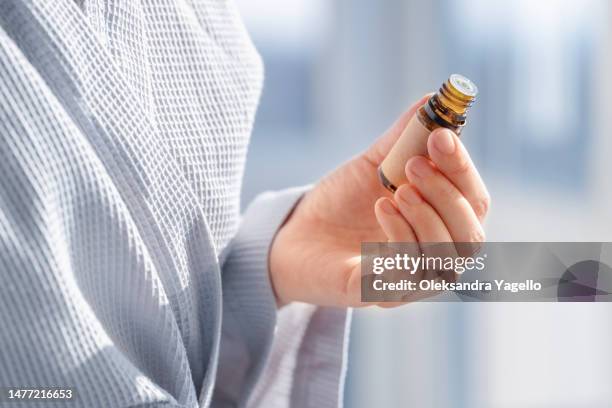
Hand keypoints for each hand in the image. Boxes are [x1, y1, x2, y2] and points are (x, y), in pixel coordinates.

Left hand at [269, 95, 489, 306]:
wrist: (294, 234)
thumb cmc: (341, 202)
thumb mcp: (374, 165)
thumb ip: (404, 139)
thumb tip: (433, 100)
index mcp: (442, 222)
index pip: (474, 201)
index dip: (463, 169)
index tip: (443, 135)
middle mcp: (436, 255)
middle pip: (472, 235)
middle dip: (447, 195)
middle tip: (414, 164)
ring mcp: (412, 281)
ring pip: (448, 258)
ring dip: (427, 217)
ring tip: (395, 190)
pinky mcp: (382, 294)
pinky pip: (411, 276)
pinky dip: (403, 238)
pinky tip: (382, 210)